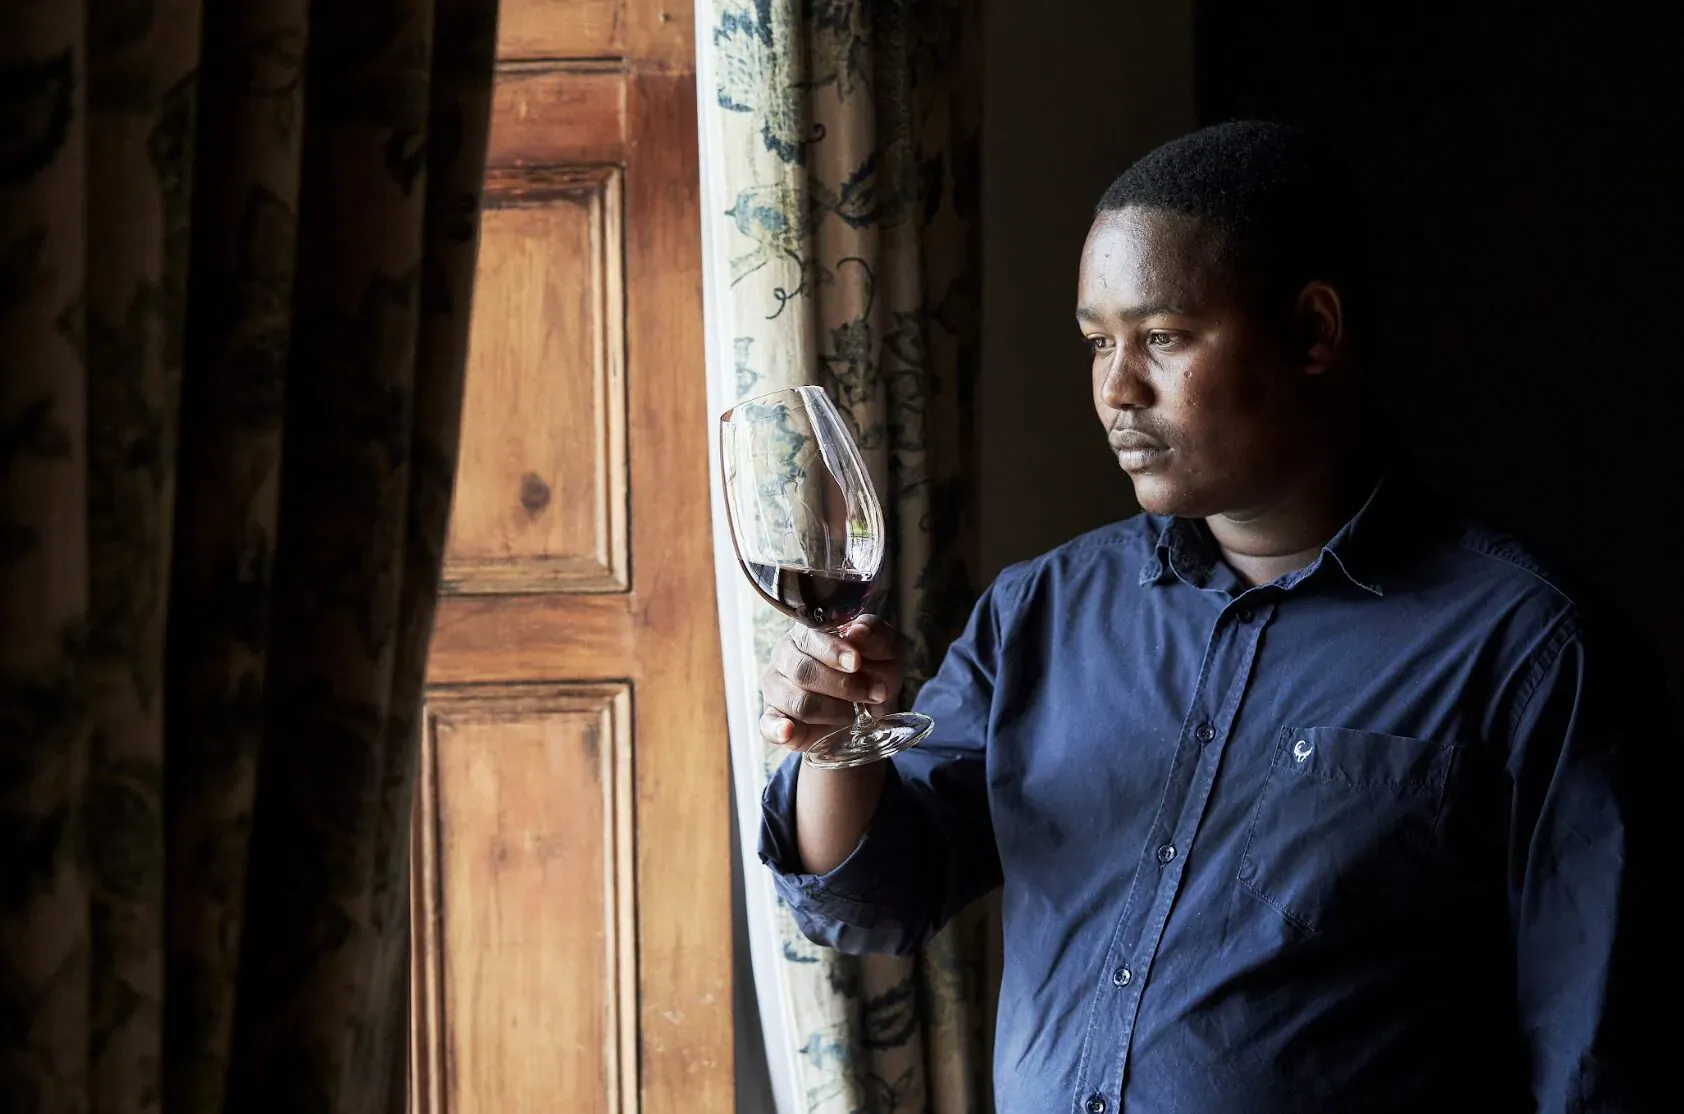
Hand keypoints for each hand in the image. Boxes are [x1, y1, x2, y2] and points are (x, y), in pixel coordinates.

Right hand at [760, 615, 903, 752]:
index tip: (856, 663)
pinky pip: (767, 725)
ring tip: (852, 713)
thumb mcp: (888, 649)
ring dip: (832, 711)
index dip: (833, 652)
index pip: (811, 638)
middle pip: (803, 672)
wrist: (871, 707)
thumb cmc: (875, 669)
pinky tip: (788, 732)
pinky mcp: (774, 719)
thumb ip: (876, 635)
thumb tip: (857, 631)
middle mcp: (786, 657)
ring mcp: (776, 688)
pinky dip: (778, 730)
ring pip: (796, 701)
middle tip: (871, 694)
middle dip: (842, 686)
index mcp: (809, 633)